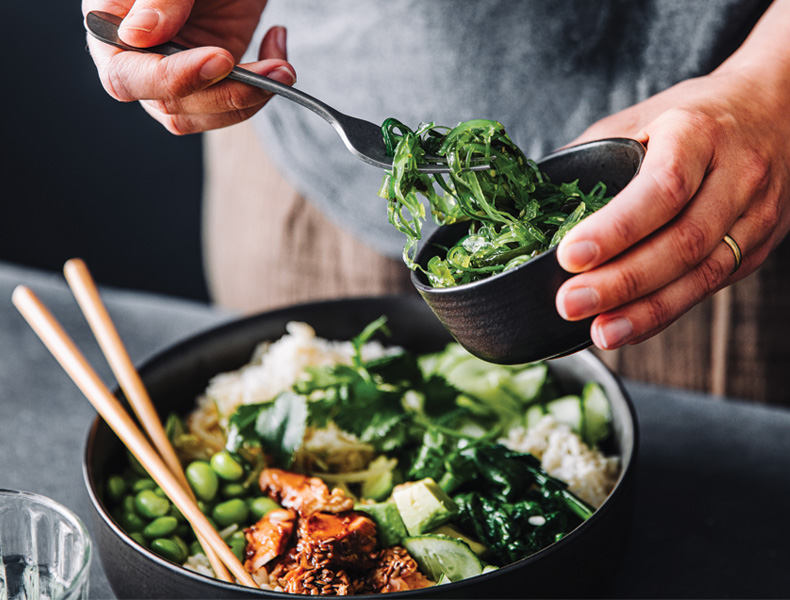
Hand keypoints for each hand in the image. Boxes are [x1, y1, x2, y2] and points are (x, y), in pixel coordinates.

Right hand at [82, 0, 295, 133]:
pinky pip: (229, 108)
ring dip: (249, 99)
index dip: (173, 78)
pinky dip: (261, 90)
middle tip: (273, 70)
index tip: (220, 58)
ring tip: (283, 68)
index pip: (126, 77)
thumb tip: (135, 36)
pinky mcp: (210, 81)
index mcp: (110, 23)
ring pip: (201, 116)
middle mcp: (137, 58)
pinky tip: (277, 55)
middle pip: (170, 105)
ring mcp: (175, 72)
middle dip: (227, 93)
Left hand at [554, 63, 789, 349]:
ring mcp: (755, 215)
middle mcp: (737, 175)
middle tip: (570, 303)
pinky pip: (710, 286)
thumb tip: (535, 199)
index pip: (663, 187)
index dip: (617, 227)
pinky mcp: (758, 246)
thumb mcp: (641, 116)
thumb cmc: (693, 117)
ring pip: (703, 274)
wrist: (777, 110)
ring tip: (600, 332)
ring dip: (646, 311)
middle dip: (623, 281)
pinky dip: (666, 311)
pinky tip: (630, 326)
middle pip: (683, 241)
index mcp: (698, 134)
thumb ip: (592, 155)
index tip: (571, 255)